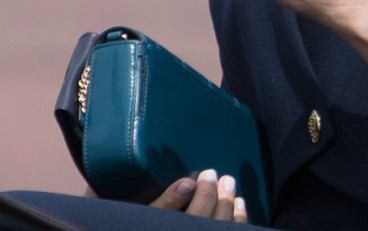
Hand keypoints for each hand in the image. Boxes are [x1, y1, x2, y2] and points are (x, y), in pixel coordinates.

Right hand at [85, 171, 247, 221]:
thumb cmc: (114, 224)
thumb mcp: (106, 213)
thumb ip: (98, 199)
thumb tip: (95, 178)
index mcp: (142, 226)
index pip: (157, 217)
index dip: (173, 200)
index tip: (188, 182)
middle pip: (193, 224)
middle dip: (208, 198)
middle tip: (211, 174)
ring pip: (215, 230)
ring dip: (226, 207)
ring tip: (228, 184)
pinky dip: (238, 220)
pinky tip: (240, 205)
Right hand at [151, 170, 247, 220]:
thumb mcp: (149, 221)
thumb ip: (167, 203)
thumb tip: (188, 183)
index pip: (200, 210)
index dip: (206, 189)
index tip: (208, 174)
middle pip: (217, 221)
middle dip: (224, 197)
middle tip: (227, 180)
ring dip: (235, 213)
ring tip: (236, 197)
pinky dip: (238, 225)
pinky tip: (238, 216)